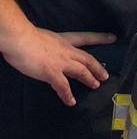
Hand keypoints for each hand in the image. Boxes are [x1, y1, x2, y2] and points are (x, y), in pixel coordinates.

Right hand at [1, 26, 115, 105]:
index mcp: (64, 40)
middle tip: (105, 75)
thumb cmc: (27, 36)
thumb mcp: (44, 37)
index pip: (86, 37)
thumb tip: (47, 51)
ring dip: (89, 79)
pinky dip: (68, 95)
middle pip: (88, 59)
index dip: (100, 38)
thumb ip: (50, 45)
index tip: (113, 38)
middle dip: (97, 67)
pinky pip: (63, 86)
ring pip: (81, 71)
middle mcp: (66, 51)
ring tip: (96, 86)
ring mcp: (61, 62)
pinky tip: (71, 101)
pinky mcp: (52, 72)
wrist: (20, 39)